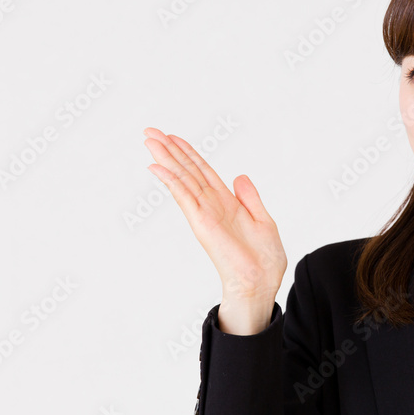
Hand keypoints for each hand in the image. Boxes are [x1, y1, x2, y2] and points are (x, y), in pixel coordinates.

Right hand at [143, 127, 286, 310]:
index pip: (203, 171)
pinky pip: (183, 197)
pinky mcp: (201, 223)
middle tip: (149, 131)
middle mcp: (211, 205)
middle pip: (187, 170)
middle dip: (169, 150)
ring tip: (149, 140)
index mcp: (227, 202)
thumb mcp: (263, 220)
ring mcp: (204, 213)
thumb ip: (250, 197)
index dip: (189, 152)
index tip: (173, 137)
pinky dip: (171, 181)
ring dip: (165, 158)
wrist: (261, 283)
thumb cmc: (263, 260)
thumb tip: (239, 176)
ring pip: (182, 178)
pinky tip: (157, 167)